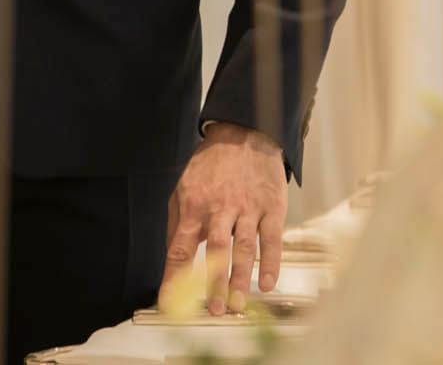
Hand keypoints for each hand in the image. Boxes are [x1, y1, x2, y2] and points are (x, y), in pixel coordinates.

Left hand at [162, 124, 287, 315]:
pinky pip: (272, 238)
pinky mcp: (272, 205)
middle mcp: (220, 207)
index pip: (180, 248)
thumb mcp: (183, 189)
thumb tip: (173, 259)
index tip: (170, 303)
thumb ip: (177, 224)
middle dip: (214, 283)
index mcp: (194, 205)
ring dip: (241, 278)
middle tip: (215, 310)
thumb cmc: (211, 166)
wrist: (245, 132)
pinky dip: (271, 262)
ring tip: (239, 303)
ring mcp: (248, 207)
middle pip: (216, 250)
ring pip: (244, 247)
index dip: (174, 277)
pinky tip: (267, 283)